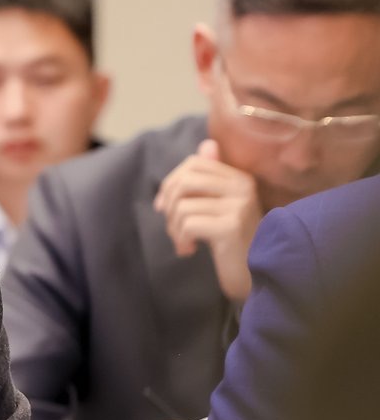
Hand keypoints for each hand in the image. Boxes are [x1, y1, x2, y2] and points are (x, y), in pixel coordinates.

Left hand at [153, 139, 262, 301]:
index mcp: (240, 178)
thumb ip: (210, 179)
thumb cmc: (233, 241)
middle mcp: (242, 187)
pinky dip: (181, 240)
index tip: (165, 207)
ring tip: (185, 242)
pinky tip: (189, 250)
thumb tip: (206, 145)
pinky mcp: (231, 227)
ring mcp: (238, 206)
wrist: (255, 275)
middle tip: (174, 227)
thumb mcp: (220, 207)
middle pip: (184, 181)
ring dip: (174, 229)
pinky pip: (188, 224)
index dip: (171, 183)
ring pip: (182, 206)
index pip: (194, 163)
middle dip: (168, 206)